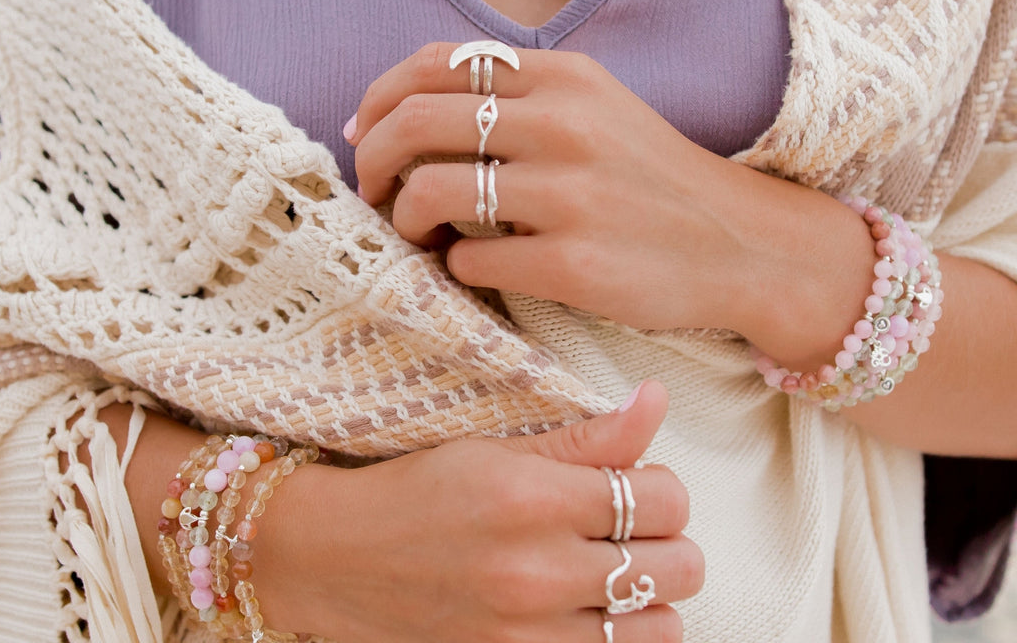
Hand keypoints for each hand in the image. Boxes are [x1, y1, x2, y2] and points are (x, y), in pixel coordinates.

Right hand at [261, 381, 702, 641]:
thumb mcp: (498, 449)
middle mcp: (538, 573)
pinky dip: (620, 641)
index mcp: (535, 499)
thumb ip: (587, 435)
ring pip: (664, 628)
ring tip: (613, 577)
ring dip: (651, 600)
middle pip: (679, 566)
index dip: (663, 486)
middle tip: (631, 532)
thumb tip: (656, 398)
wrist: (336, 561)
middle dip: (667, 541)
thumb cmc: (419, 491)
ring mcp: (529, 636)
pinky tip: (591, 615)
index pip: (664, 497)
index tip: (638, 484)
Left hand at [348, 42, 763, 328]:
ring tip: (419, 232)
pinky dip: (453, 265)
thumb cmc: (651, 178)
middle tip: (374, 189)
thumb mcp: (596, 108)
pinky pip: (468, 259)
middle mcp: (564, 123)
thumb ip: (517, 96)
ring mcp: (569, 194)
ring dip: (403, 218)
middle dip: (373, 159)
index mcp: (564, 76)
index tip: (366, 133)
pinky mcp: (574, 263)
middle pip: (415, 121)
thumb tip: (406, 110)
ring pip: (429, 191)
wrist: (739, 244)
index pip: (435, 63)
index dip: (380, 97)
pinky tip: (475, 267)